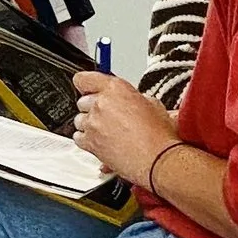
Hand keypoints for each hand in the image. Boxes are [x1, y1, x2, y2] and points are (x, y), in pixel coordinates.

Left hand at [72, 68, 180, 187]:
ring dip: (90, 124)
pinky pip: (78, 138)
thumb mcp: (152, 104)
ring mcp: (93, 123)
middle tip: (108, 116)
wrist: (158, 158)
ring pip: (79, 120)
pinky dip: (86, 140)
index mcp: (115, 88)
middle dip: (93, 107)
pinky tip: (101, 141)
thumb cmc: (159, 135)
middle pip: (82, 101)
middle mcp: (101, 103)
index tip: (88, 89)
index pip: (84, 79)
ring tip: (107, 131)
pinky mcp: (89, 142)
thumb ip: (132, 98)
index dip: (86, 85)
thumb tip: (127, 100)